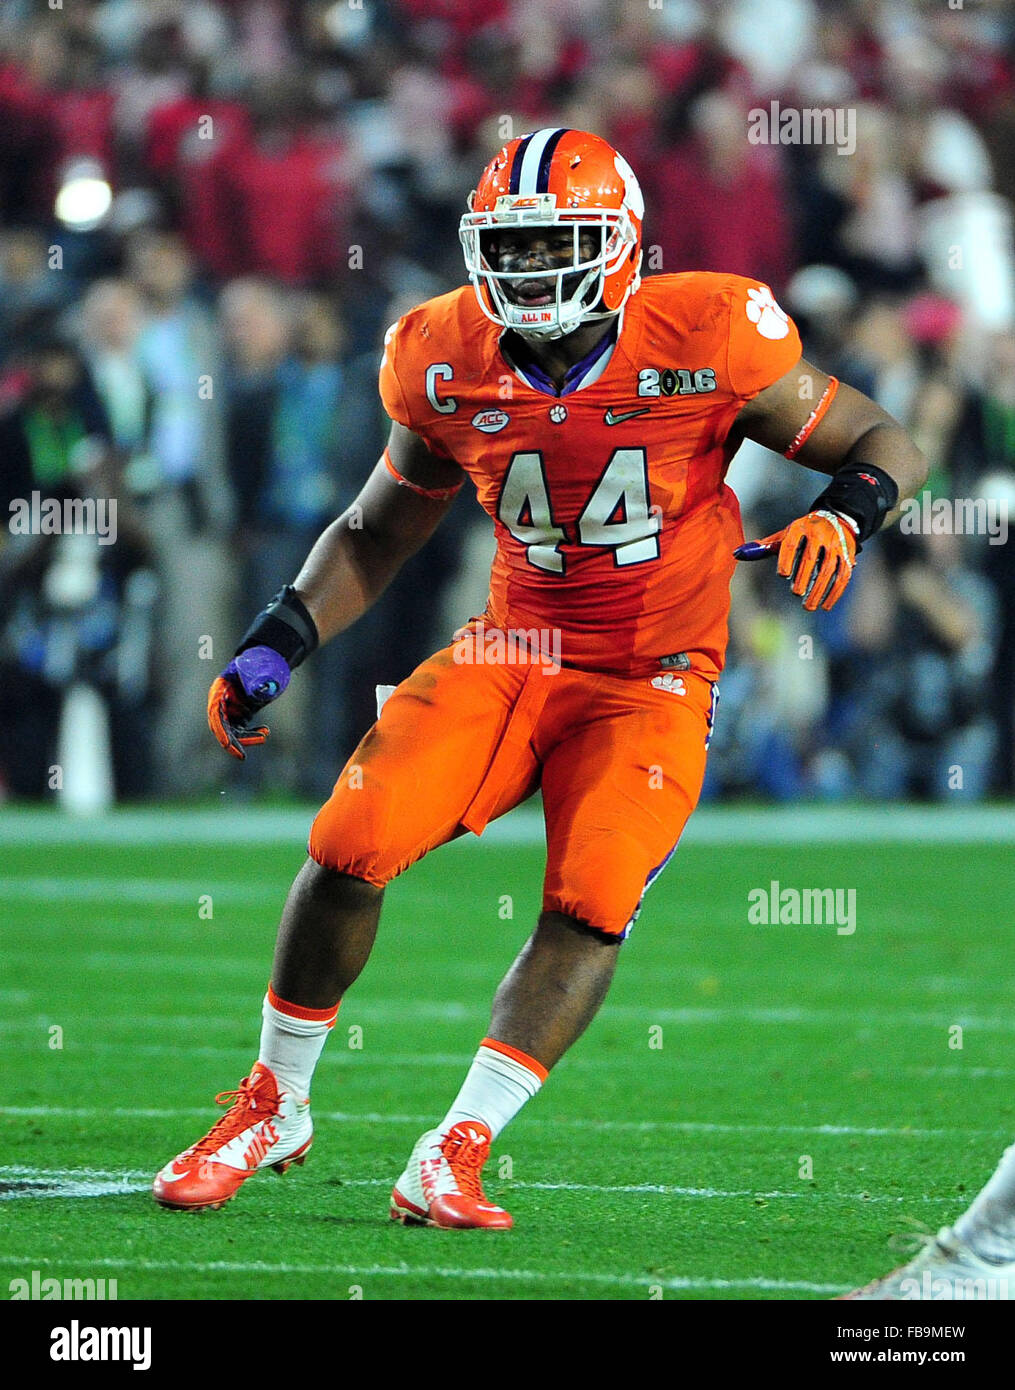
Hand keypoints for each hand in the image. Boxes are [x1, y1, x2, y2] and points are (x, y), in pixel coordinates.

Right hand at [207, 645, 291, 758]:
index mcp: (220, 688)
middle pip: (221, 726)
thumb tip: (263, 692)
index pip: (215, 713)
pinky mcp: (239, 714)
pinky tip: (265, 731)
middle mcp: (221, 700)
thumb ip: (259, 681)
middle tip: (242, 756)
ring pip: (232, 730)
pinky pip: (242, 729)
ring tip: (264, 735)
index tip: (227, 743)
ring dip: (246, 737)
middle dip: (232, 741)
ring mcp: (230, 708)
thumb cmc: (260, 663)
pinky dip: (252, 733)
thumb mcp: (259, 670)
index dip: (221, 730)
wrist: (264, 661)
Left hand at [734, 509, 858, 611]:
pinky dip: (835, 592)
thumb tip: (736, 554)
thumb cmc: (803, 532)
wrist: (837, 519)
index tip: (782, 575)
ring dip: (819, 589)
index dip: (787, 559)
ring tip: (808, 606)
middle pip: (810, 558)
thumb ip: (762, 547)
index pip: (790, 543)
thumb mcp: (784, 535)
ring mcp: (835, 545)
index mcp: (799, 528)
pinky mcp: (848, 556)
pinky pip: (843, 576)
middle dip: (803, 577)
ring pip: (828, 569)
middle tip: (795, 593)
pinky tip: (825, 606)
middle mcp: (818, 535)